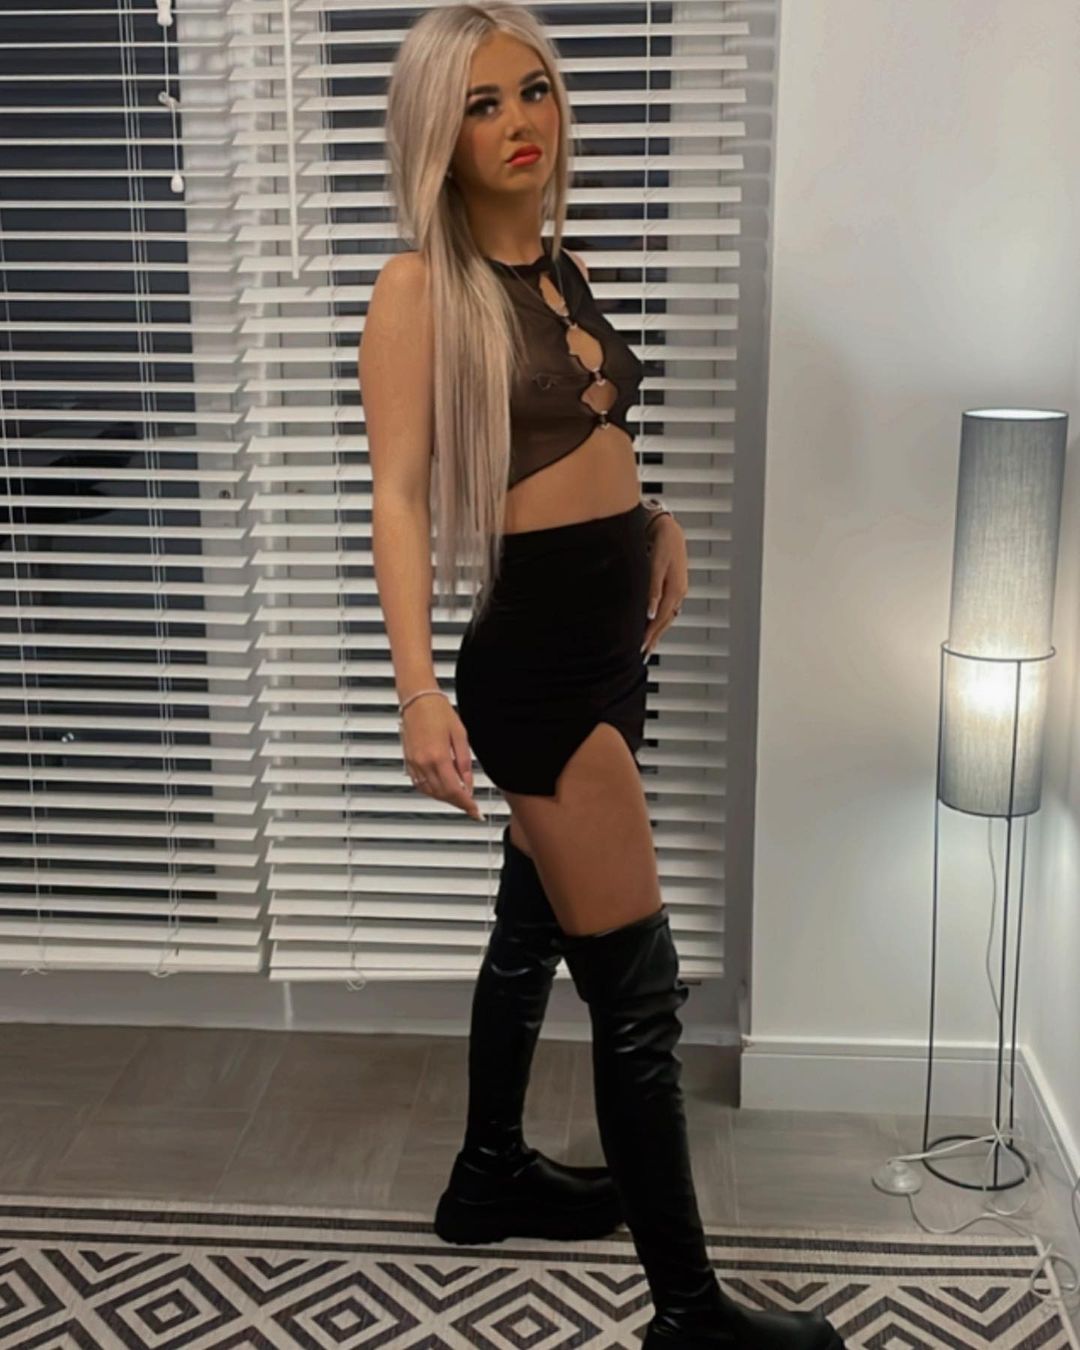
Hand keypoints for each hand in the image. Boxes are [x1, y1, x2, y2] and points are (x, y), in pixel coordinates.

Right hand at [401, 695, 485, 820]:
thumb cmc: (438, 712)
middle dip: (457, 803)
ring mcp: (414, 763)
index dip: (466, 804)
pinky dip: (432, 791)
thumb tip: (468, 784)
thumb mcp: (460, 736)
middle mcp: (423, 763)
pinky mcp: (408, 761)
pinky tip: (442, 788)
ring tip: (458, 797)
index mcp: (438, 757)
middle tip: (470, 805)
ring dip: (445, 798)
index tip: (475, 811)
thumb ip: (464, 763)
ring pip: (430, 792)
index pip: (454, 791)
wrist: (418, 700)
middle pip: (442, 795)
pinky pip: (420, 785)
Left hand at [641, 515, 688, 658]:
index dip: (650, 634)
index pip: (661, 619)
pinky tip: (657, 625)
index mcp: (675, 589)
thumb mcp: (655, 566)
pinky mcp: (675, 586)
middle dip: (654, 638)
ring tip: (649, 645)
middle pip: (666, 621)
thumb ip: (653, 591)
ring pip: (668, 616)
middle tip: (643, 654)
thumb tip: (651, 614)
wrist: (669, 529)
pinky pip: (668, 609)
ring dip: (659, 632)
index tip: (640, 648)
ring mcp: (678, 590)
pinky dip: (662, 620)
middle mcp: (679, 592)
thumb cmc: (662, 544)